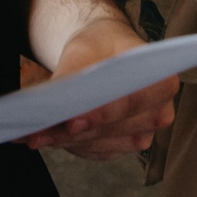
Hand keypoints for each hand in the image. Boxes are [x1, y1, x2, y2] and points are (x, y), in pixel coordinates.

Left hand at [25, 15, 174, 159]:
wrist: (104, 52)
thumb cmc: (101, 45)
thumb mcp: (84, 48)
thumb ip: (74, 74)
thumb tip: (59, 102)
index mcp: (162, 81)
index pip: (131, 101)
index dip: (101, 113)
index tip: (71, 121)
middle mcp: (159, 112)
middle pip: (113, 128)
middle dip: (73, 130)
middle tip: (39, 130)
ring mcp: (143, 133)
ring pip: (100, 143)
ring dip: (65, 140)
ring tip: (34, 133)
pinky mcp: (123, 145)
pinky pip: (95, 151)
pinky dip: (69, 144)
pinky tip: (47, 136)